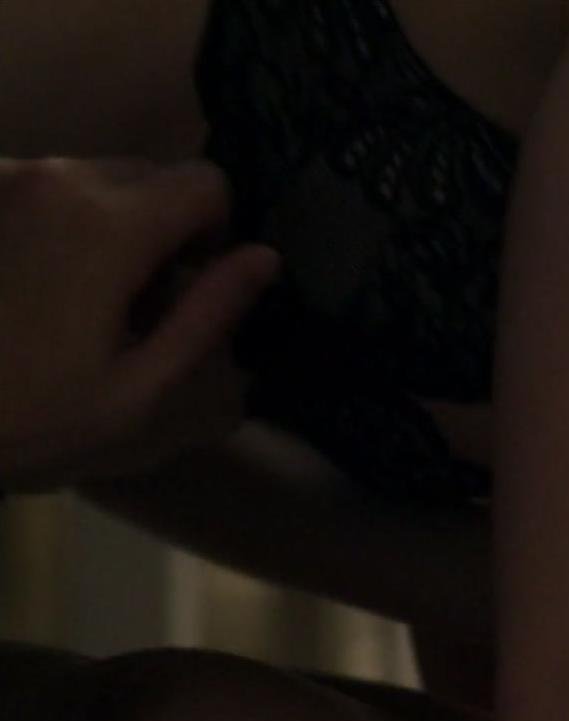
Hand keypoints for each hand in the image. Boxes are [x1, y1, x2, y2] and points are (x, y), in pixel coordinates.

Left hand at [0, 157, 279, 489]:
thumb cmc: (29, 418)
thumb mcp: (139, 392)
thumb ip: (208, 317)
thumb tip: (264, 257)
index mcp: (109, 224)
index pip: (207, 182)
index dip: (215, 234)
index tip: (186, 287)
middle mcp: (56, 180)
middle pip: (151, 174)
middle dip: (161, 227)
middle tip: (134, 302)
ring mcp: (4, 181)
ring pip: (95, 180)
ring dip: (107, 226)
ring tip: (74, 300)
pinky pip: (43, 191)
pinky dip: (56, 226)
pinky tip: (29, 288)